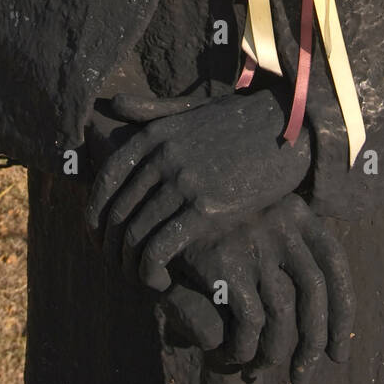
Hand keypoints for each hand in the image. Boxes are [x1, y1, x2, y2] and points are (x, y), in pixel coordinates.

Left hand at [86, 89, 310, 290]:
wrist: (289, 128)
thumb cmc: (241, 119)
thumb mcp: (192, 110)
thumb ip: (152, 110)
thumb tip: (113, 103)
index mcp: (155, 134)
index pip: (106, 179)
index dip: (94, 212)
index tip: (97, 235)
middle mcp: (162, 157)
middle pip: (116, 211)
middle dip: (109, 245)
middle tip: (114, 265)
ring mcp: (184, 182)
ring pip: (135, 233)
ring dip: (128, 262)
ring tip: (135, 277)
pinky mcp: (206, 208)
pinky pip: (161, 246)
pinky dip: (150, 268)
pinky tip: (158, 280)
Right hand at [162, 194, 353, 383]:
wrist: (158, 206)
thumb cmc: (215, 226)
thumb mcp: (257, 224)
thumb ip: (289, 256)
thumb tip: (325, 332)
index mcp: (296, 211)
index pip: (335, 266)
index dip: (343, 315)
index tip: (338, 353)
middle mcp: (281, 221)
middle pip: (316, 293)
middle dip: (313, 345)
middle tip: (303, 377)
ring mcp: (254, 241)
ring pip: (283, 315)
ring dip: (274, 352)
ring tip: (259, 366)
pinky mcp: (225, 262)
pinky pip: (250, 322)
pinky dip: (244, 347)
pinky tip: (232, 355)